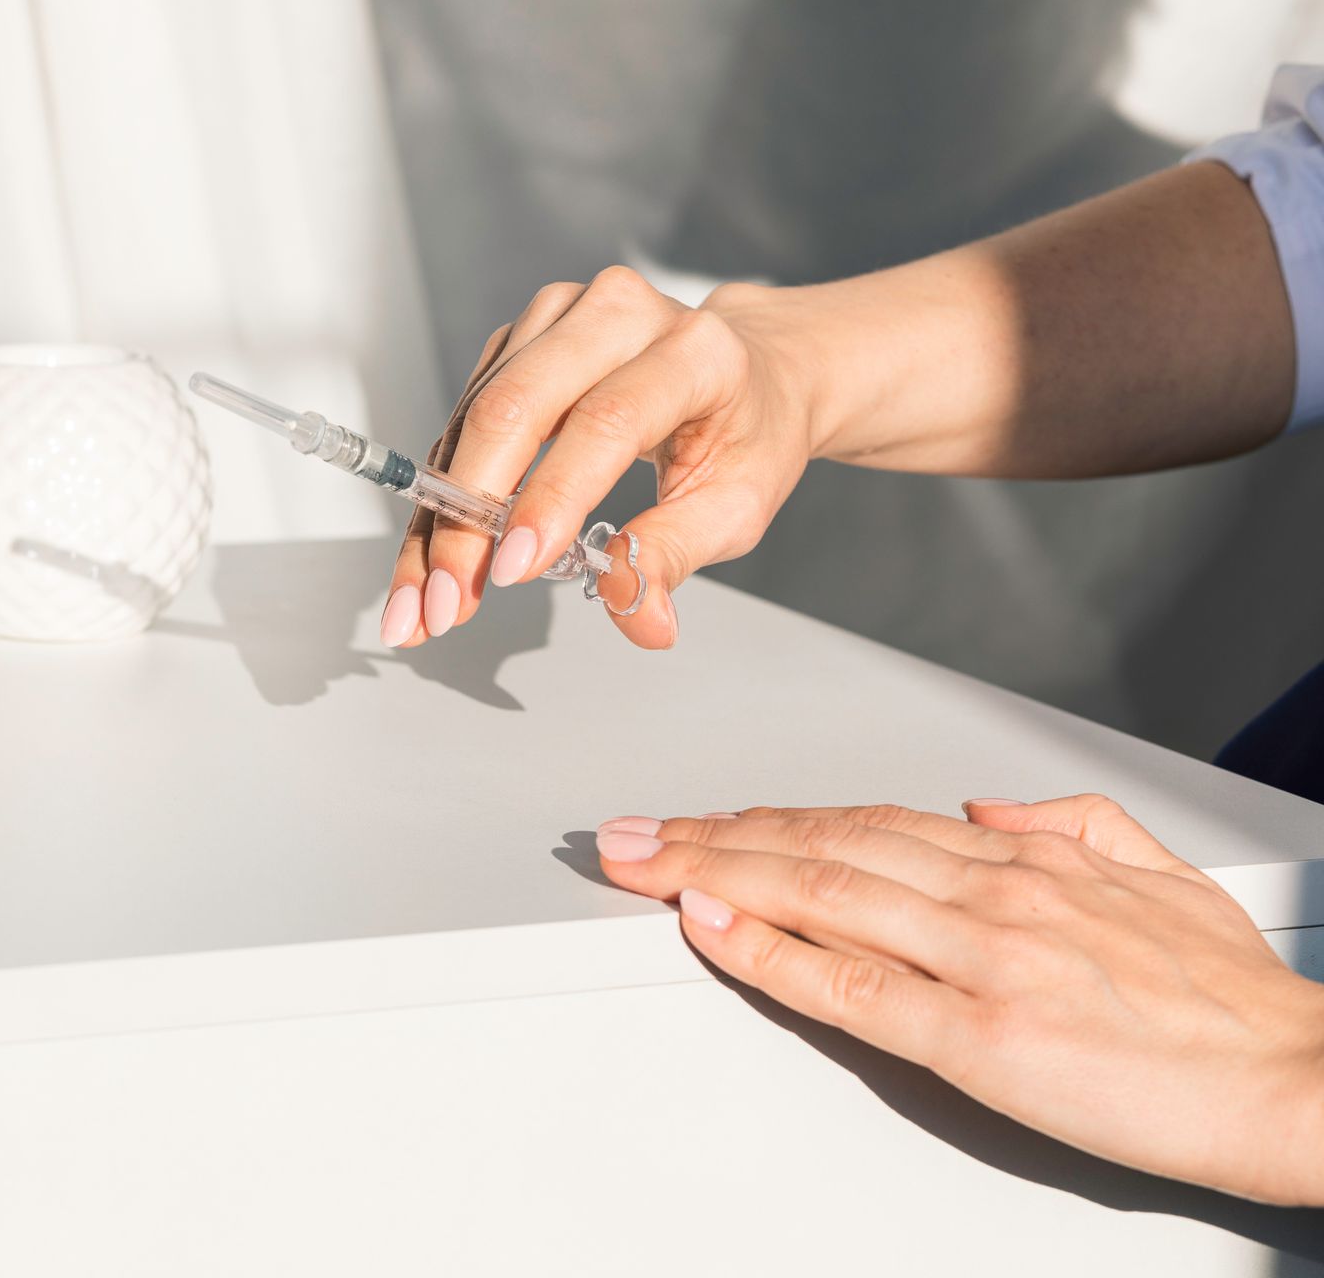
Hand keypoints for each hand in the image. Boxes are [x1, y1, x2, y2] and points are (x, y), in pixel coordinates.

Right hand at [379, 268, 813, 650]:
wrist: (749, 368)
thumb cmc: (747, 432)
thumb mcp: (738, 505)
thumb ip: (677, 555)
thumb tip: (639, 620)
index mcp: (694, 349)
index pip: (606, 418)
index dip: (551, 496)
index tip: (512, 570)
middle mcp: (618, 313)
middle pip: (516, 407)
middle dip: (469, 516)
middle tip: (447, 600)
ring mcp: (559, 318)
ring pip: (473, 417)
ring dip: (440, 517)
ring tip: (428, 597)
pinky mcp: (517, 341)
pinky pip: (462, 421)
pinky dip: (441, 497)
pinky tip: (433, 556)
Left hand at [592, 795, 1323, 1204]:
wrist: (1298, 1081)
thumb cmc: (1230, 997)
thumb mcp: (1160, 873)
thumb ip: (1072, 823)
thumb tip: (986, 805)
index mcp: (1027, 858)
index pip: (866, 823)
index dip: (771, 821)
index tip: (705, 821)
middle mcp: (995, 892)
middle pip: (822, 848)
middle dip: (712, 837)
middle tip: (631, 834)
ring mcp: (985, 959)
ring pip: (822, 897)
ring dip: (716, 875)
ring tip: (643, 864)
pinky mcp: (985, 1035)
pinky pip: (855, 988)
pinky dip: (772, 953)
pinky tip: (715, 930)